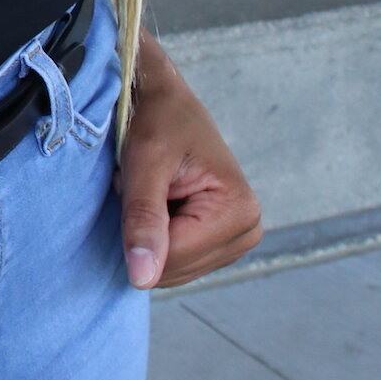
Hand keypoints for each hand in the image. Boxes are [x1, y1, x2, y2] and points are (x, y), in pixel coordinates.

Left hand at [117, 30, 261, 289]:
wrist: (163, 98)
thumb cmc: (156, 120)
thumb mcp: (145, 163)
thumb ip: (143, 220)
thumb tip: (142, 281)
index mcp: (239, 212)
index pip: (172, 259)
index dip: (138, 234)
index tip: (134, 187)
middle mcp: (247, 231)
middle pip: (172, 270)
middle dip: (144, 234)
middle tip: (143, 187)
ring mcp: (234, 241)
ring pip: (168, 270)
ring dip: (146, 234)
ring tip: (152, 192)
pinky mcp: (217, 243)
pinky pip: (171, 262)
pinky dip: (153, 236)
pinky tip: (158, 204)